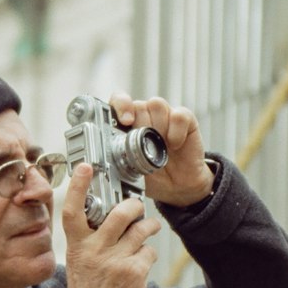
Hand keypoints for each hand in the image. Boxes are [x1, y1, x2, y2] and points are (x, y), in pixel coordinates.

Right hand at [60, 164, 161, 287]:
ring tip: (148, 229)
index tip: (85, 167)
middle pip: (120, 212)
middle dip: (134, 205)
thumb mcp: (77, 265)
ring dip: (149, 227)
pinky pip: (149, 252)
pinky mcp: (134, 273)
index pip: (72, 210)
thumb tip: (108, 220)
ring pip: (141, 230)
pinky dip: (148, 256)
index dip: (77, 186)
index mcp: (76, 247)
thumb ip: (88, 243)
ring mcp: (115, 261)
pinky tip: (141, 264)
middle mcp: (94, 251)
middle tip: (137, 207)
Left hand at [108, 92, 214, 207]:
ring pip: (157, 104)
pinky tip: (175, 145)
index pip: (119, 101)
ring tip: (161, 146)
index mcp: (128, 124)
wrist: (176, 187)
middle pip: (138, 105)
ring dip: (158, 127)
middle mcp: (145, 116)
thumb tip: (102, 155)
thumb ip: (117, 157)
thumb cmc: (151, 175)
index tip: (126, 121)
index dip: (121, 105)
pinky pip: (179, 115)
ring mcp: (165, 116)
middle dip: (141, 125)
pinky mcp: (185, 120)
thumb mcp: (129, 170)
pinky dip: (176, 131)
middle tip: (146, 146)